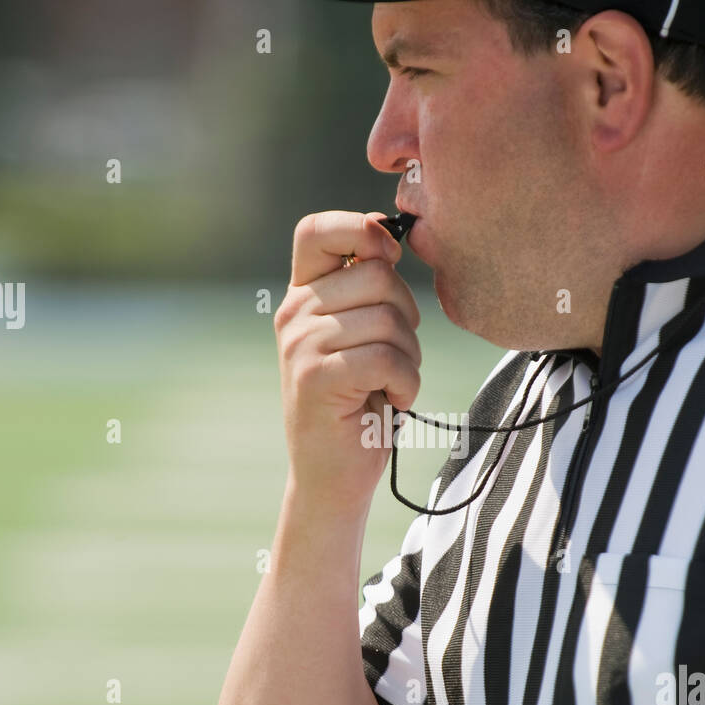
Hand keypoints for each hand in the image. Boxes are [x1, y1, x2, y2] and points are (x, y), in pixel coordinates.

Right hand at [274, 211, 421, 513]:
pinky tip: (395, 400)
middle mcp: (293, 313)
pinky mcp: (315, 377)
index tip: (389, 258)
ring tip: (392, 382)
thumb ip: (369, 289)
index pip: (316, 229)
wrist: (333, 475)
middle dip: (407, 315)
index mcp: (301, 295)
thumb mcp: (361, 334)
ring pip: (388, 318)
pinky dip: (407, 383)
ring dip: (410, 356)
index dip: (361, 229)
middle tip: (397, 354)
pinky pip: (386, 357)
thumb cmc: (359, 401)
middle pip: (376, 274)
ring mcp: (299, 345)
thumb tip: (392, 239)